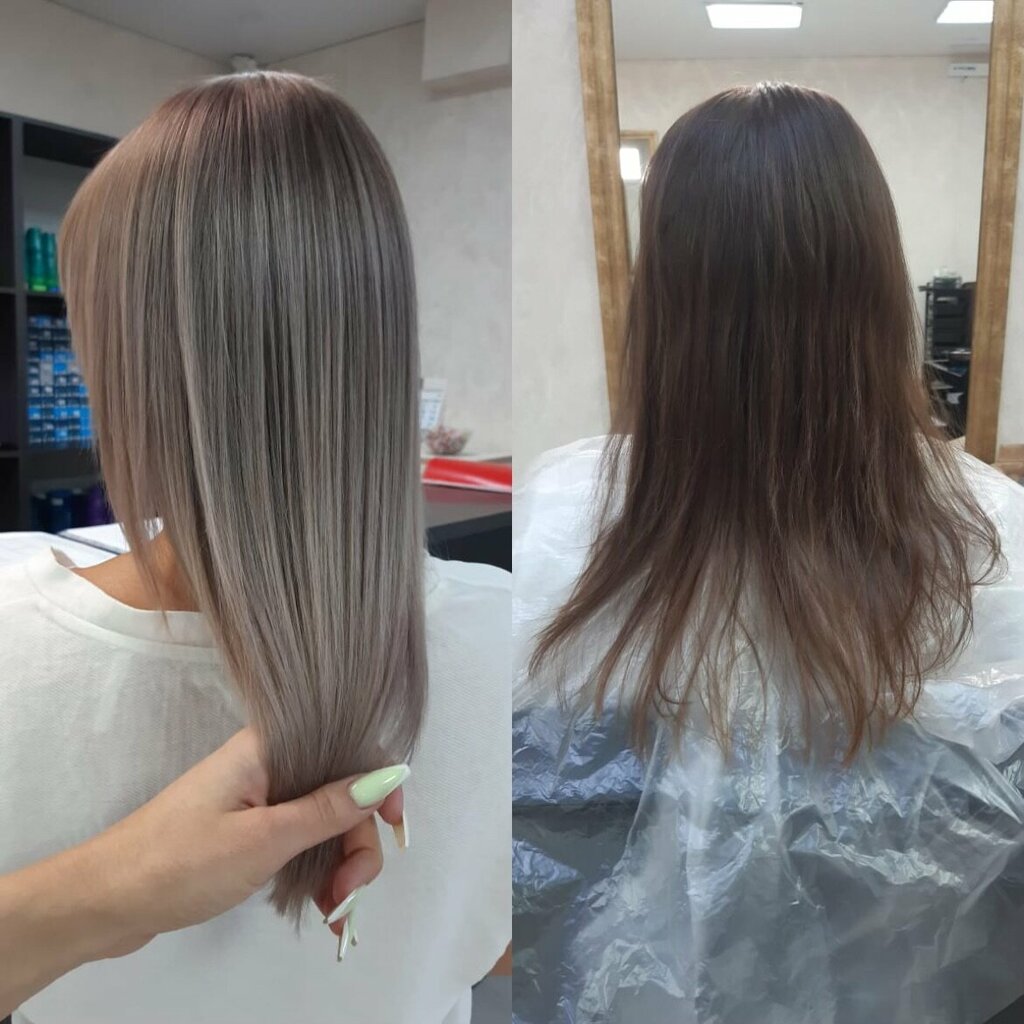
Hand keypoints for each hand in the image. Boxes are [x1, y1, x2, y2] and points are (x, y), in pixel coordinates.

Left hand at [0, 728, 406, 1015]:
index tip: (394, 829)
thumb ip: (329, 808)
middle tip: (345, 897)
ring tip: (331, 912)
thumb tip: (390, 774)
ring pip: (324, 823)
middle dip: (356, 845)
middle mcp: (271, 764)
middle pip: (341, 794)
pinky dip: (316, 872)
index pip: (349, 750)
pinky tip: (319, 905)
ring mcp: (260, 799)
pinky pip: (301, 841)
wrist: (104, 902)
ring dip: (339, 866)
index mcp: (272, 747)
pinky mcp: (250, 829)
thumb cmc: (180, 862)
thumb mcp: (264, 838)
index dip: (380, 785)